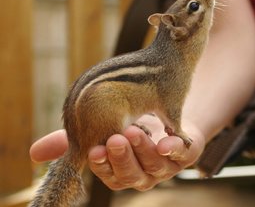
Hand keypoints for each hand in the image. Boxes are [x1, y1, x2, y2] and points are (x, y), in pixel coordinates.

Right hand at [29, 115, 204, 190]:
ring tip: (134, 129)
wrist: (168, 116)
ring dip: (143, 149)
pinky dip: (174, 148)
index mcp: (120, 170)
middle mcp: (142, 173)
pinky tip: (166, 141)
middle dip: (122, 158)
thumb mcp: (101, 128)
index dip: (102, 165)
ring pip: (154, 165)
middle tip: (115, 139)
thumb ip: (76, 139)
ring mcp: (165, 166)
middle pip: (131, 174)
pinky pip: (182, 155)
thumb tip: (34, 154)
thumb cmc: (131, 125)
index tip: (94, 150)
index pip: (108, 174)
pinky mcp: (185, 154)